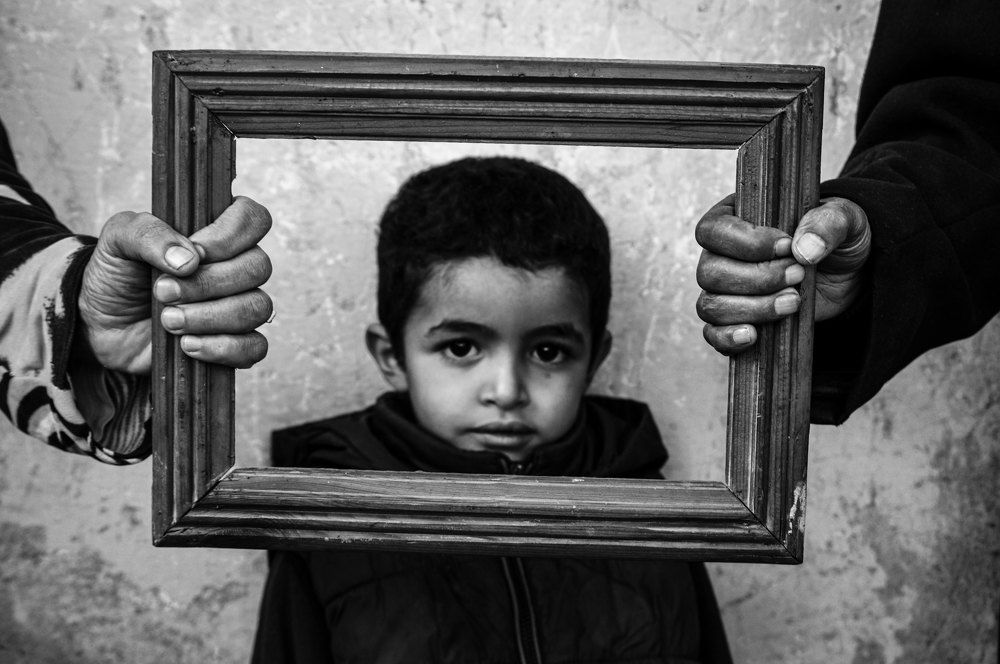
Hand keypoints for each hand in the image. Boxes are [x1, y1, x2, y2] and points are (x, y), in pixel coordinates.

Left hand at [78, 196, 272, 372]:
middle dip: (208, 283)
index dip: (229, 237)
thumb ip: (148, 234)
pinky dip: (222, 347)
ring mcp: (240, 305)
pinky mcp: (236, 343)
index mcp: (216, 232)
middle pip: (258, 267)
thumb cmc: (118, 276)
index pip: (253, 219)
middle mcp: (236, 266)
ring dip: (210, 317)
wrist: (101, 325)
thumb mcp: (118, 240)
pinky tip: (187, 345)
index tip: (194, 253)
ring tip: (168, 320)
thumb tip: (188, 259)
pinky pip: (254, 346)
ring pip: (257, 307)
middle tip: (163, 292)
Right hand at [695, 195, 870, 354]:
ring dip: (752, 308)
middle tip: (798, 275)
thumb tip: (803, 249)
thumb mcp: (844, 219)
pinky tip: (754, 336)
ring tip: (793, 303)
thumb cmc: (835, 237)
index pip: (713, 230)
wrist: (847, 275)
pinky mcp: (734, 321)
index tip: (786, 247)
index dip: (745, 243)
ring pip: (711, 305)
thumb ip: (828, 222)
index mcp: (734, 218)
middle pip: (709, 272)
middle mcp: (719, 255)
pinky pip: (713, 334)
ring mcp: (723, 291)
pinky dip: (728, 337)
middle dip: (757, 279)